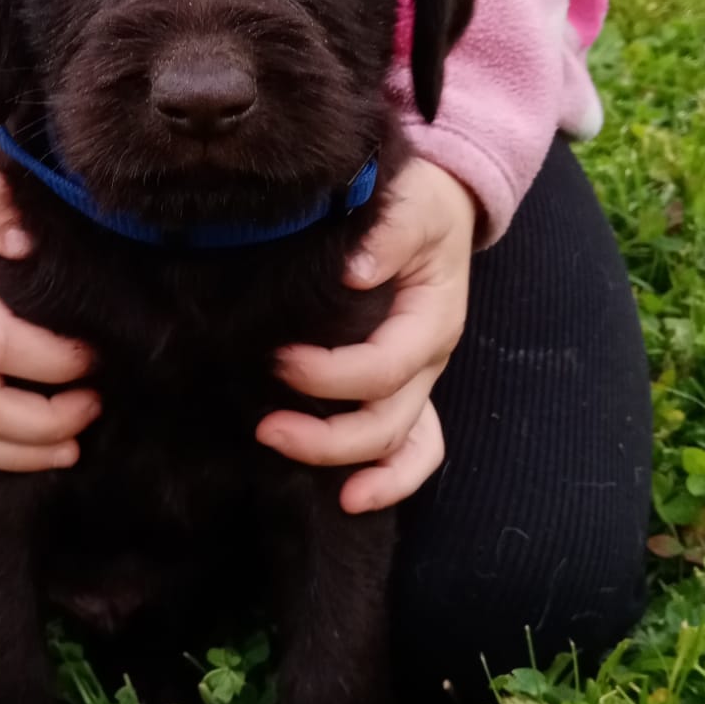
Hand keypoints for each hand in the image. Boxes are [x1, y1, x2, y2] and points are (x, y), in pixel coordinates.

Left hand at [256, 160, 476, 513]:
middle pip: (388, 423)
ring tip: (287, 457)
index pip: (385, 366)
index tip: (278, 359)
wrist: (440, 206)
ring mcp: (419, 382)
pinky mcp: (406, 390)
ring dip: (346, 464)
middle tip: (264, 426)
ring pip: (400, 446)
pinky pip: (413, 451)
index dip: (330, 375)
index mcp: (431, 320)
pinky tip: (348, 500)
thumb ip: (390, 233)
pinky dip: (390, 481)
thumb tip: (356, 271)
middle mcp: (429, 361)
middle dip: (326, 436)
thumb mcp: (412, 203)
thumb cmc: (418, 205)